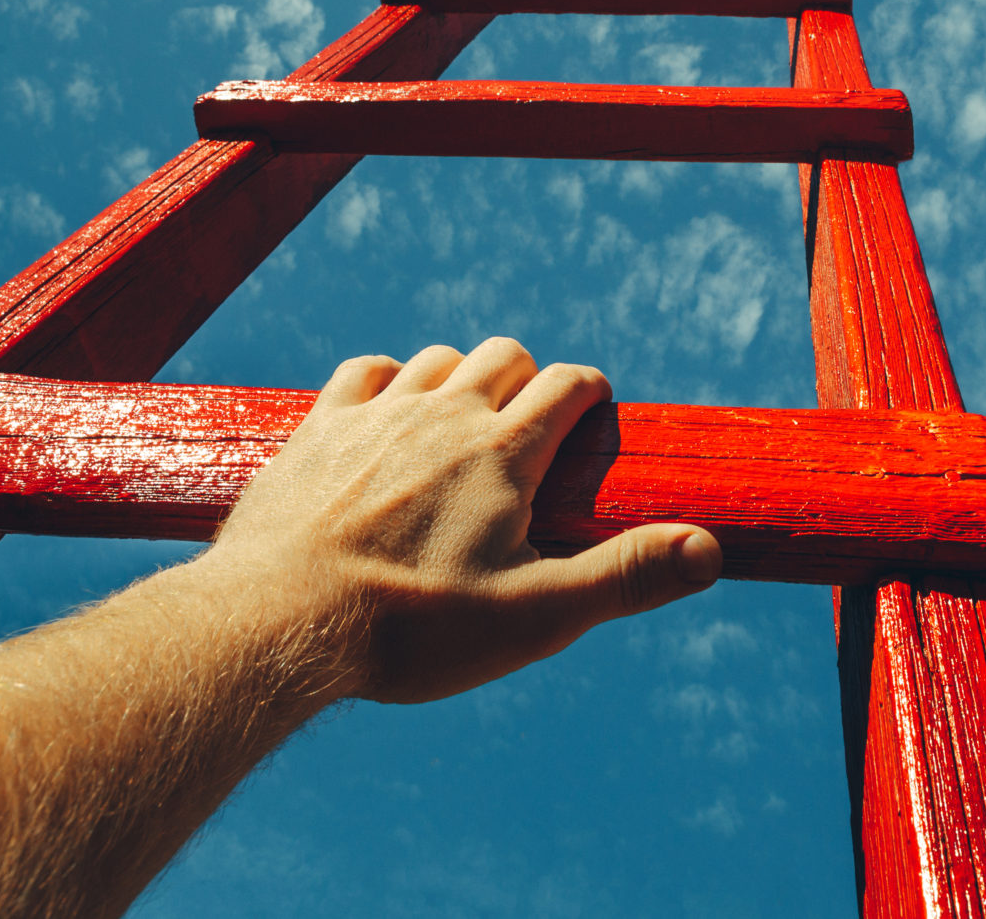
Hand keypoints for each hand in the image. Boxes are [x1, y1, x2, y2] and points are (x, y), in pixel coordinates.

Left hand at [203, 338, 722, 703]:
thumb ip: (625, 577)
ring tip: (463, 427)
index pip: (567, 385)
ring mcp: (375, 416)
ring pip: (437, 359)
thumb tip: (709, 550)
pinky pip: (366, 370)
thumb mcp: (535, 616)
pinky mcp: (318, 429)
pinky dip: (389, 380)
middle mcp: (443, 415)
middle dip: (528, 380)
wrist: (277, 623)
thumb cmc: (411, 628)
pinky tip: (389, 415)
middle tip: (530, 432)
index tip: (592, 420)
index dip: (589, 395)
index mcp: (503, 453)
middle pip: (504, 356)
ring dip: (461, 379)